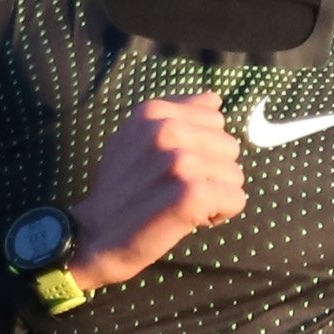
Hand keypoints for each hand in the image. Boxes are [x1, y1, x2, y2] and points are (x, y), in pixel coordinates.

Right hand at [68, 94, 246, 291]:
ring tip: (181, 203)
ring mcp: (181, 161)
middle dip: (212, 172)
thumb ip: (175, 115)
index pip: (215, 120)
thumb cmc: (120, 189)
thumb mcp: (136, 138)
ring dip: (216, 195)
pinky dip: (220, 215)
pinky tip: (191, 218)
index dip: (202, 148)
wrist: (96, 234)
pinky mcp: (193, 193)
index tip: (176, 168)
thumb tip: (215, 99)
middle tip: (177, 188)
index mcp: (154, 112)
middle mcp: (168, 130)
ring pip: (235, 176)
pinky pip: (236, 201)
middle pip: (229, 147)